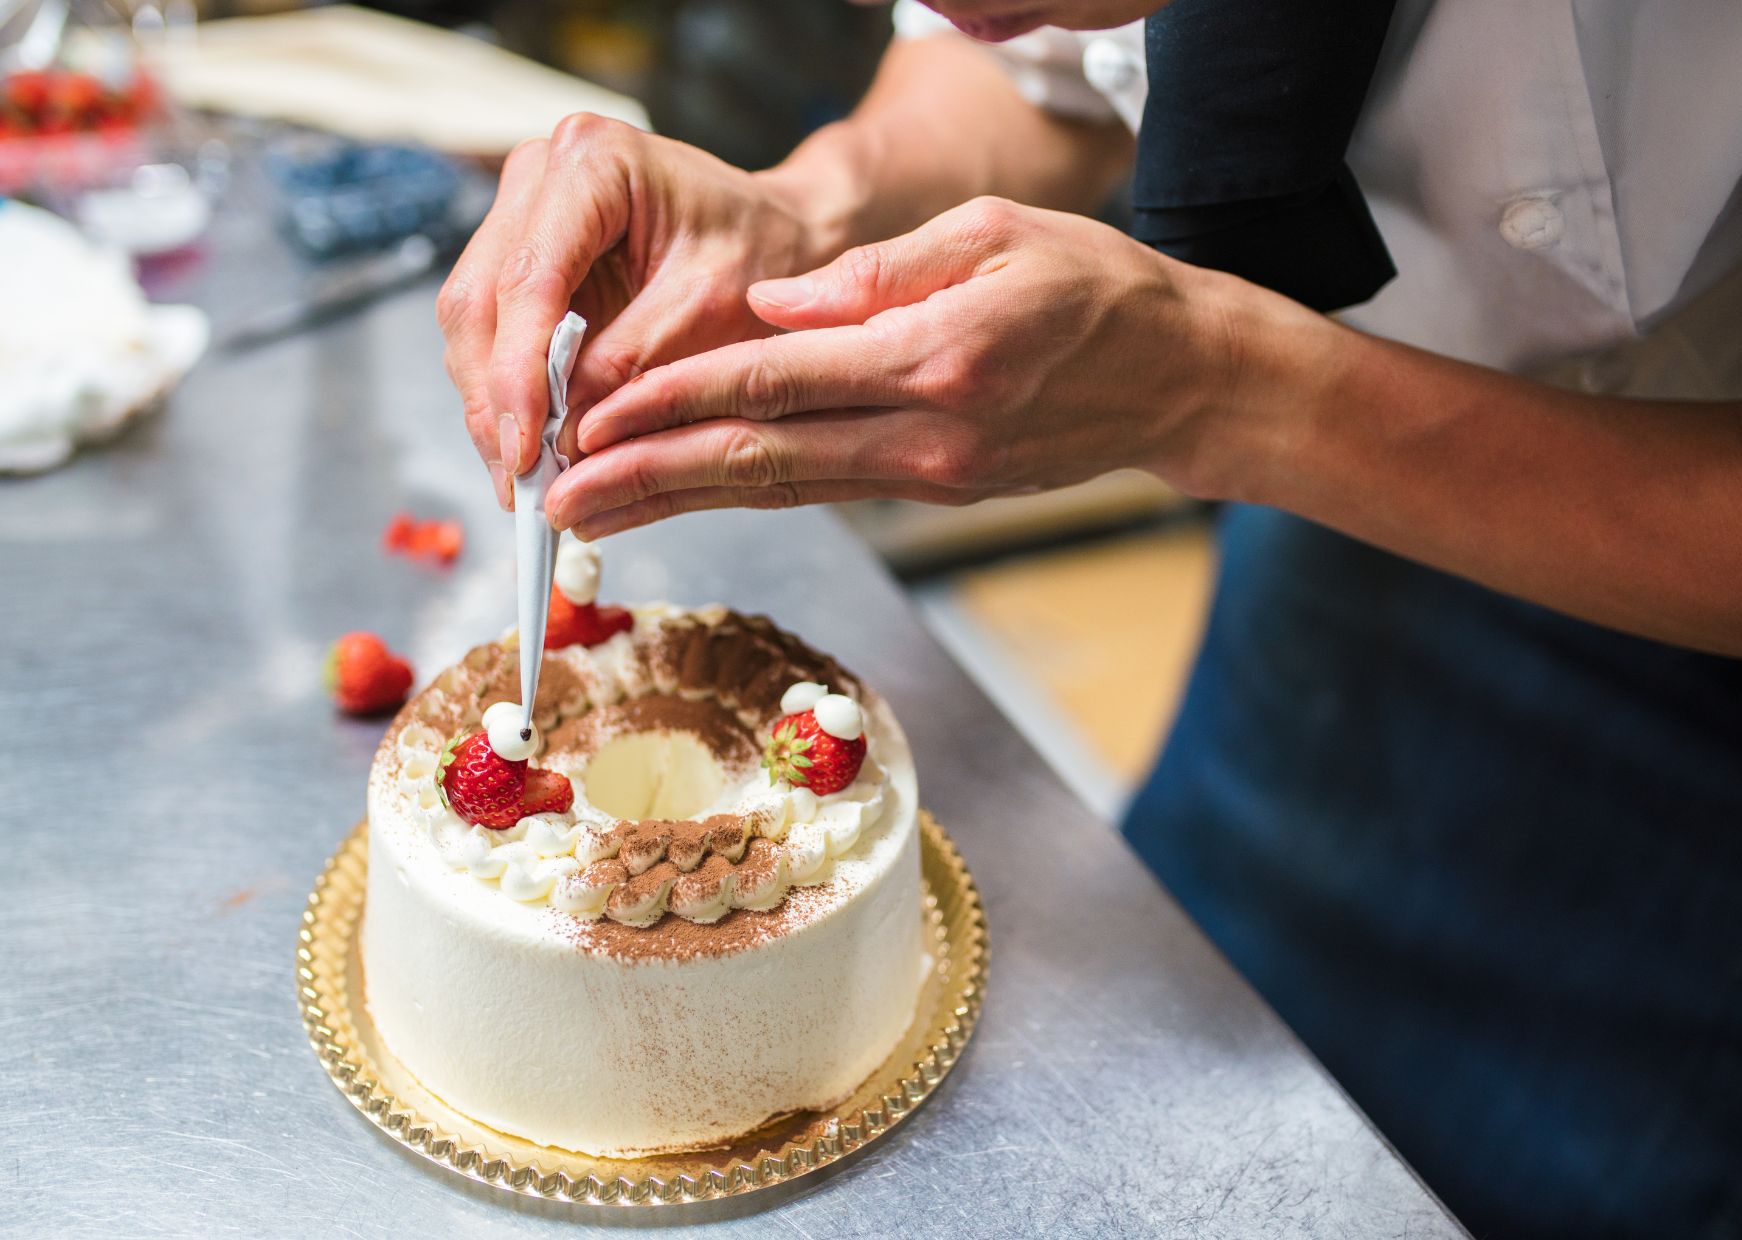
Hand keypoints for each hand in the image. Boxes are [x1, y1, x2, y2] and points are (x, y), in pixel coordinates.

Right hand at [436, 113, 841, 506]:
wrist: (779, 232)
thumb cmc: (761, 254)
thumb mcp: (709, 311)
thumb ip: (633, 364)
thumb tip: (564, 433)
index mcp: (594, 159)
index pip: (530, 276)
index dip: (517, 371)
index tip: (525, 448)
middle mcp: (542, 174)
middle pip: (482, 299)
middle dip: (496, 400)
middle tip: (519, 482)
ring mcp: (524, 212)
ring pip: (474, 322)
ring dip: (492, 406)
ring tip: (522, 480)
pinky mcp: (523, 256)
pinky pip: (493, 334)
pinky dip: (506, 395)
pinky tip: (528, 448)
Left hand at [543, 196, 1248, 536]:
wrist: (1184, 379)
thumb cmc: (1100, 289)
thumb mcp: (998, 235)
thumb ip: (879, 274)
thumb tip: (774, 306)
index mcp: (934, 358)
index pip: (774, 379)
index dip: (672, 400)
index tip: (589, 416)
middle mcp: (923, 434)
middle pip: (758, 459)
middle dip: (647, 479)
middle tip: (556, 499)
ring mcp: (928, 474)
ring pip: (780, 488)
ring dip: (681, 501)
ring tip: (593, 513)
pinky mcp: (932, 488)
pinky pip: (820, 488)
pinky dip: (743, 494)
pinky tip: (686, 495)